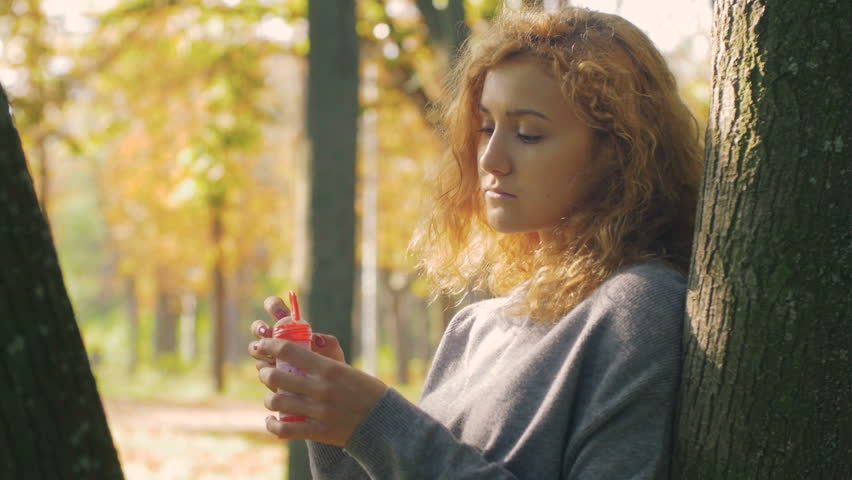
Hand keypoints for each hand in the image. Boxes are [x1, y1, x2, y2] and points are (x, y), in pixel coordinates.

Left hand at [248, 337, 387, 446]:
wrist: (385, 422)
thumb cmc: (368, 392)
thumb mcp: (348, 369)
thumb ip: (326, 358)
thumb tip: (310, 340)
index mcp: (329, 369)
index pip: (290, 351)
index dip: (269, 346)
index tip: (260, 345)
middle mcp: (321, 389)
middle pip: (277, 376)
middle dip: (265, 373)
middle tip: (265, 372)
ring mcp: (319, 412)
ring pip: (277, 403)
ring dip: (269, 400)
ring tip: (272, 400)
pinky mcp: (319, 432)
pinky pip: (285, 430)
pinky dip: (272, 426)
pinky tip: (272, 421)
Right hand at [250, 296, 344, 381]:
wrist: (327, 389)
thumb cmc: (329, 364)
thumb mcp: (333, 352)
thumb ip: (327, 343)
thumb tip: (316, 339)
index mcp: (290, 327)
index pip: (276, 309)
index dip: (273, 305)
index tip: (277, 309)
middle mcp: (276, 339)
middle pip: (258, 327)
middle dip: (259, 328)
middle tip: (266, 332)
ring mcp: (269, 356)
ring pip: (255, 348)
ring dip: (260, 350)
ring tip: (271, 358)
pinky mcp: (268, 374)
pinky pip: (261, 370)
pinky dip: (267, 371)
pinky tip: (277, 374)